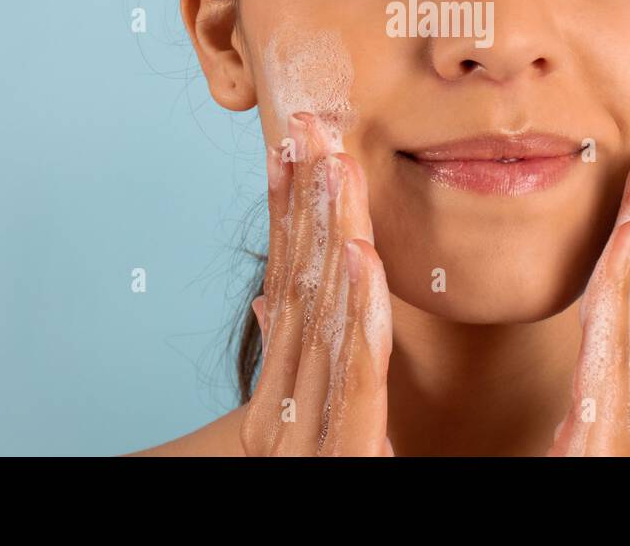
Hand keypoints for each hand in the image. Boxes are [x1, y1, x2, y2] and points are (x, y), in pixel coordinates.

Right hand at [240, 112, 394, 455]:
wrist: (343, 533)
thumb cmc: (337, 478)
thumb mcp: (318, 413)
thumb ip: (298, 353)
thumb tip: (271, 292)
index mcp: (279, 390)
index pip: (286, 280)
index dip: (288, 207)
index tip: (293, 142)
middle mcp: (282, 404)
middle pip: (295, 283)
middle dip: (301, 199)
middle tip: (305, 123)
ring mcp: (308, 429)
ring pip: (322, 312)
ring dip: (325, 229)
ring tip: (331, 163)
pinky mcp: (347, 453)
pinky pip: (354, 371)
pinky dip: (354, 307)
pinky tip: (358, 254)